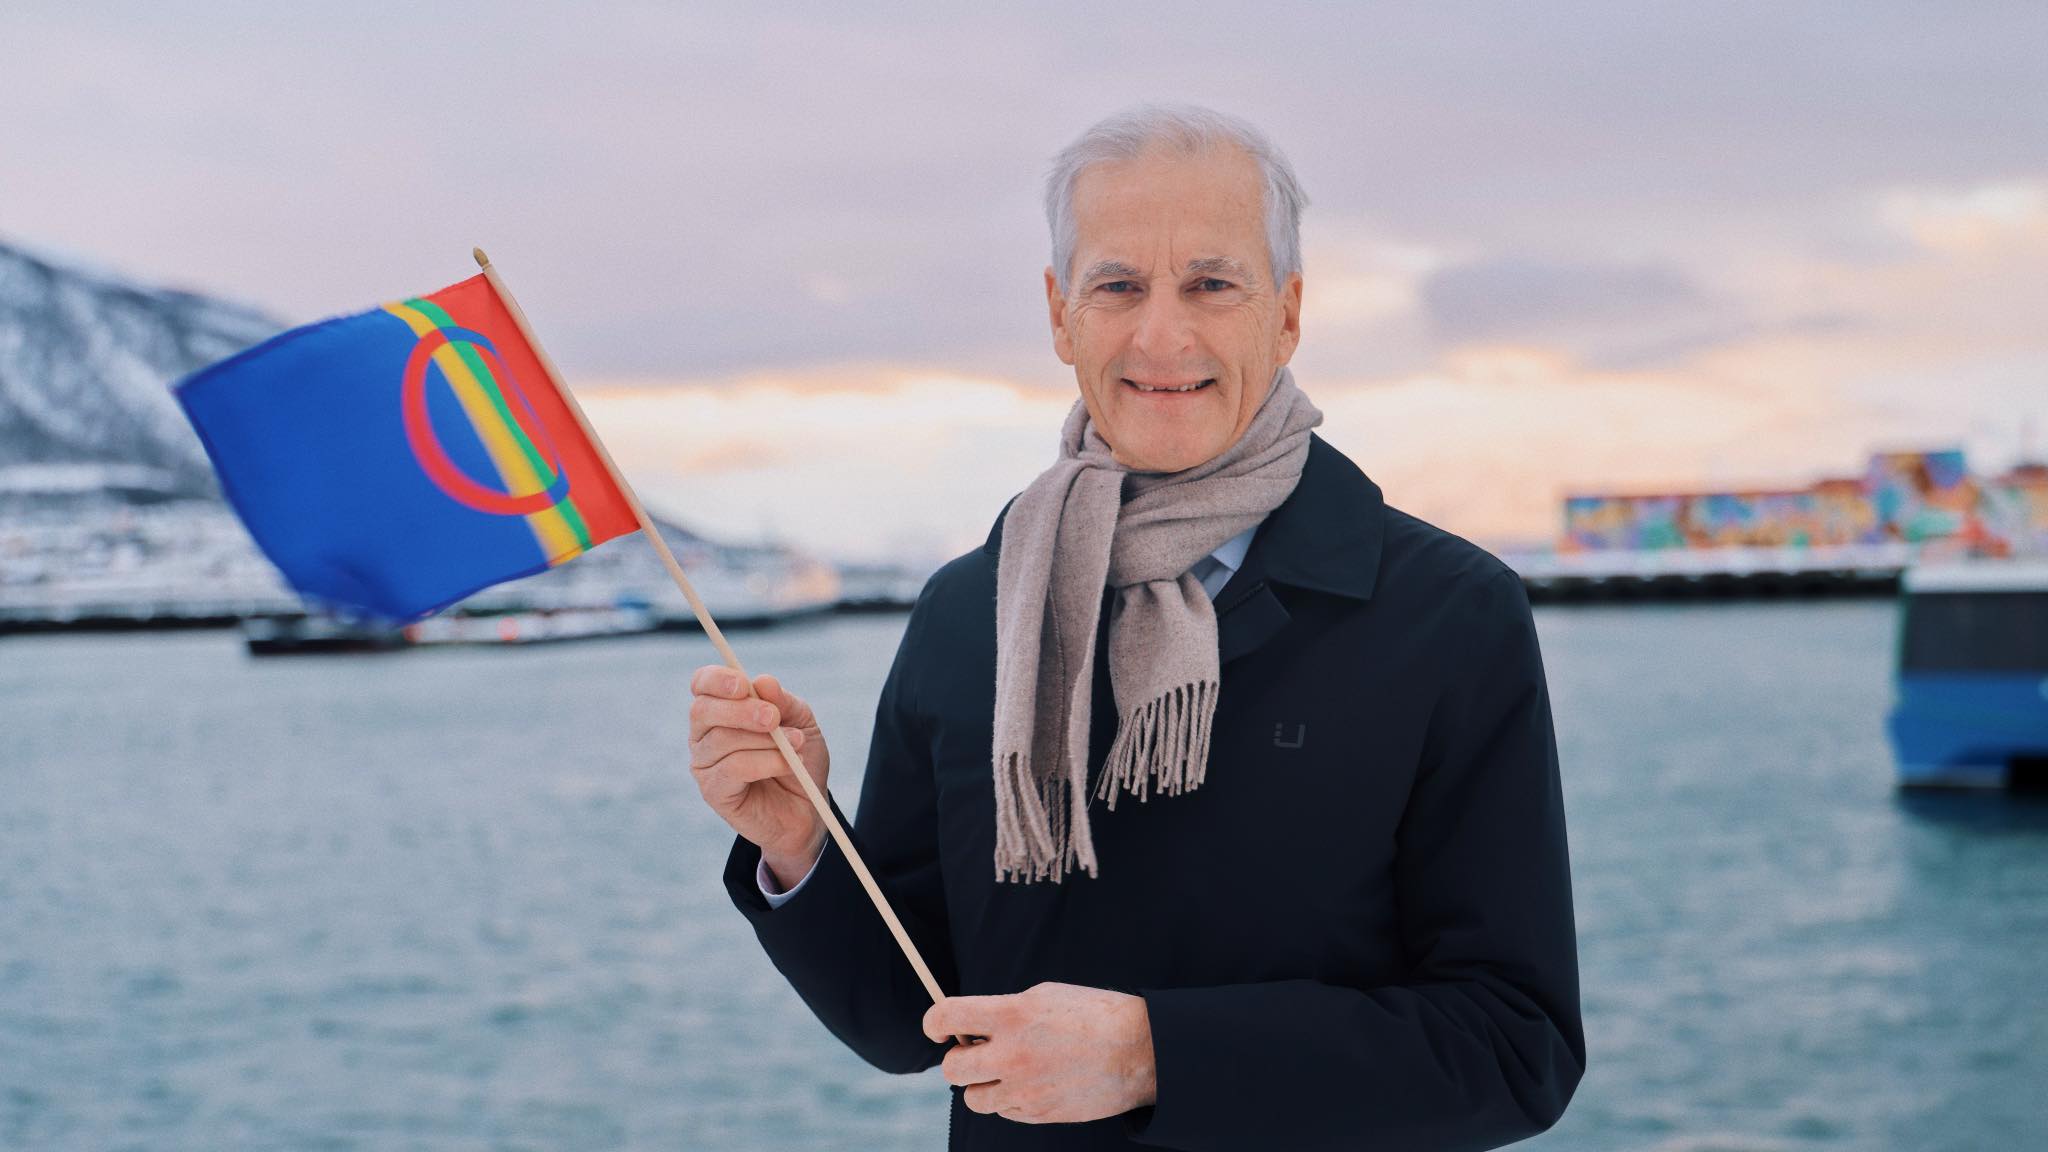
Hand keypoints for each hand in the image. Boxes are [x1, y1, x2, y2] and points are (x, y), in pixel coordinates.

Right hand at [688, 665, 830, 884]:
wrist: (808, 808)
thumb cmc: (799, 758)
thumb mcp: (801, 722)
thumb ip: (783, 701)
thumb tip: (763, 681)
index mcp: (720, 710)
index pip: (702, 684)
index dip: (717, 680)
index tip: (744, 685)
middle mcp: (704, 735)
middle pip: (703, 710)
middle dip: (741, 710)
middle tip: (773, 717)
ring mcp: (705, 764)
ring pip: (722, 740)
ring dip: (765, 740)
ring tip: (796, 746)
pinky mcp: (713, 792)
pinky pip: (733, 769)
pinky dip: (766, 763)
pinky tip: (789, 765)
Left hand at [922, 982, 1156, 1124]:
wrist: (1138, 1051)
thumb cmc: (1093, 1015)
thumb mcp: (1044, 996)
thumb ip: (1003, 1011)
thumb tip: (971, 1027)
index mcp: (1012, 1015)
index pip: (947, 1017)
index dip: (933, 1022)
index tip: (937, 1027)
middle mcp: (1012, 1055)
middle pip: (952, 1068)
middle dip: (957, 1059)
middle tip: (975, 1052)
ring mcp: (1024, 1089)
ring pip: (973, 1099)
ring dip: (981, 1085)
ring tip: (1005, 1070)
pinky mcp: (1038, 1113)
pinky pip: (1004, 1112)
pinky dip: (1009, 1100)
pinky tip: (1032, 1083)